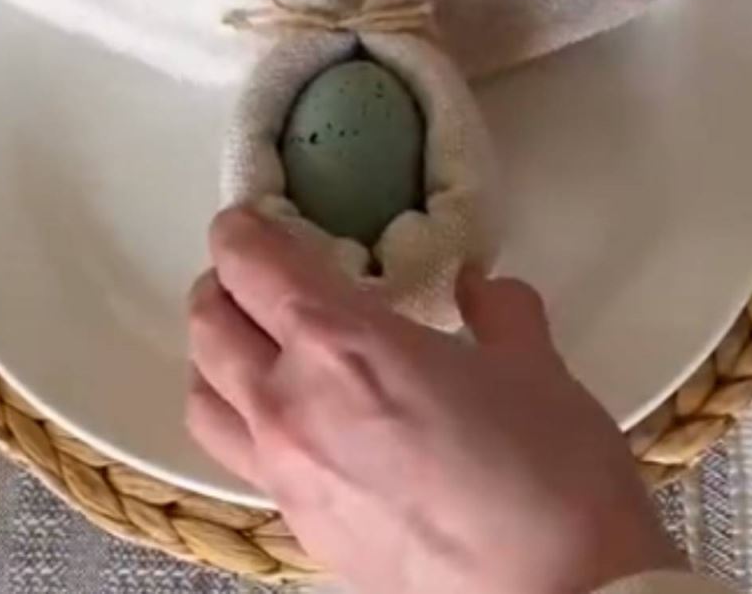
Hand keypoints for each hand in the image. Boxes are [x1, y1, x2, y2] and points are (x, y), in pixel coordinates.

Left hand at [188, 208, 680, 593]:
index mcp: (342, 343)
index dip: (239, 232)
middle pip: (208, 326)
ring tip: (248, 343)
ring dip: (212, 356)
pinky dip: (238, 419)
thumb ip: (500, 312)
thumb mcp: (534, 369)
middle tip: (250, 273)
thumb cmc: (548, 476)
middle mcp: (292, 404)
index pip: (254, 267)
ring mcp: (286, 474)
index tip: (245, 221)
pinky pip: (237, 458)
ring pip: (203, 397)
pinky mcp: (298, 530)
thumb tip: (482, 289)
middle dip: (219, 285)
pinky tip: (284, 418)